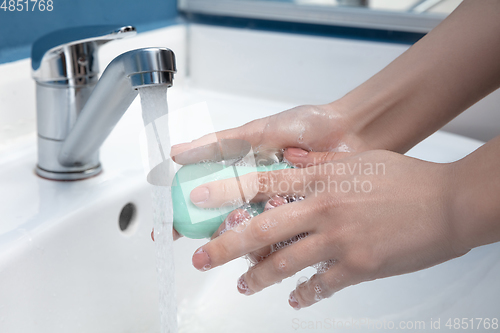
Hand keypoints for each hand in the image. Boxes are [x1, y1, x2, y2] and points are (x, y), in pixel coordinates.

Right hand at [168, 103, 369, 239]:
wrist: (351, 132)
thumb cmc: (306, 126)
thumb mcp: (258, 132)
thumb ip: (219, 144)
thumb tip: (177, 152)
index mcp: (241, 176)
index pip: (203, 201)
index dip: (182, 216)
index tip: (164, 230)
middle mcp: (256, 197)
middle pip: (224, 227)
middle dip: (215, 238)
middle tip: (213, 240)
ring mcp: (278, 212)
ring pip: (251, 239)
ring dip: (249, 233)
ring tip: (262, 212)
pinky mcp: (301, 223)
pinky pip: (282, 241)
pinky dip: (279, 234)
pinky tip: (287, 214)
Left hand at [189, 150, 467, 308]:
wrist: (447, 203)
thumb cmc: (406, 179)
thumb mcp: (358, 161)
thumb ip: (319, 163)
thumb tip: (290, 157)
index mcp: (321, 179)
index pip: (262, 183)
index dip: (226, 191)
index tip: (199, 198)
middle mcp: (323, 209)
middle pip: (263, 228)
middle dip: (227, 245)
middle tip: (203, 257)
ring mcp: (339, 239)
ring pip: (285, 262)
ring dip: (260, 277)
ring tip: (244, 285)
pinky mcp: (358, 266)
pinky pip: (322, 285)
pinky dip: (306, 295)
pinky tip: (297, 300)